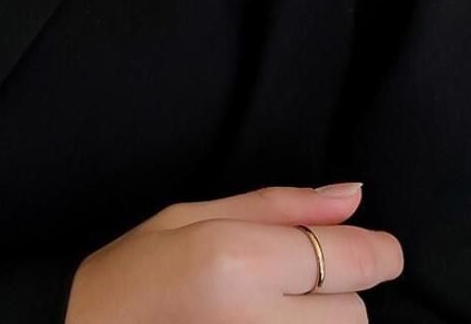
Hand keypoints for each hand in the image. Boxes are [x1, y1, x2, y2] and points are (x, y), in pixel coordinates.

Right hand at [64, 183, 402, 322]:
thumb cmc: (130, 276)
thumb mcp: (189, 216)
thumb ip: (276, 205)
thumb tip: (351, 195)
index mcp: (235, 262)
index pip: (349, 258)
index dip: (373, 249)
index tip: (377, 246)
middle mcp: (258, 322)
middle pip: (355, 308)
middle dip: (328, 287)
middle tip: (275, 279)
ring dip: (317, 321)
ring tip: (259, 310)